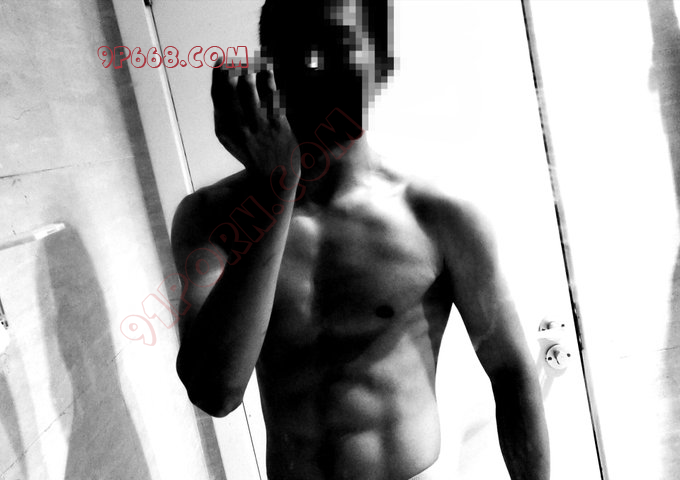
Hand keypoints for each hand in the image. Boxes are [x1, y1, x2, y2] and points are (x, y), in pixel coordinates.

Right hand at [211, 61, 298, 176]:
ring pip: (250, 91)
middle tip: (232, 57)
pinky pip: (271, 96)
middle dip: (230, 70)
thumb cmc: (251, 150)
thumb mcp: (229, 138)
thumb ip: (223, 114)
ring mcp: (258, 126)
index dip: (218, 76)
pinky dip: (268, 79)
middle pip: (231, 92)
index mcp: (224, 130)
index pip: (218, 97)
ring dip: (248, 72)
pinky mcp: (277, 124)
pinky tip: (267, 67)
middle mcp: (239, 127)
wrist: (274, 174)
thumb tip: (219, 81)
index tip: (221, 60)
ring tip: (248, 61)